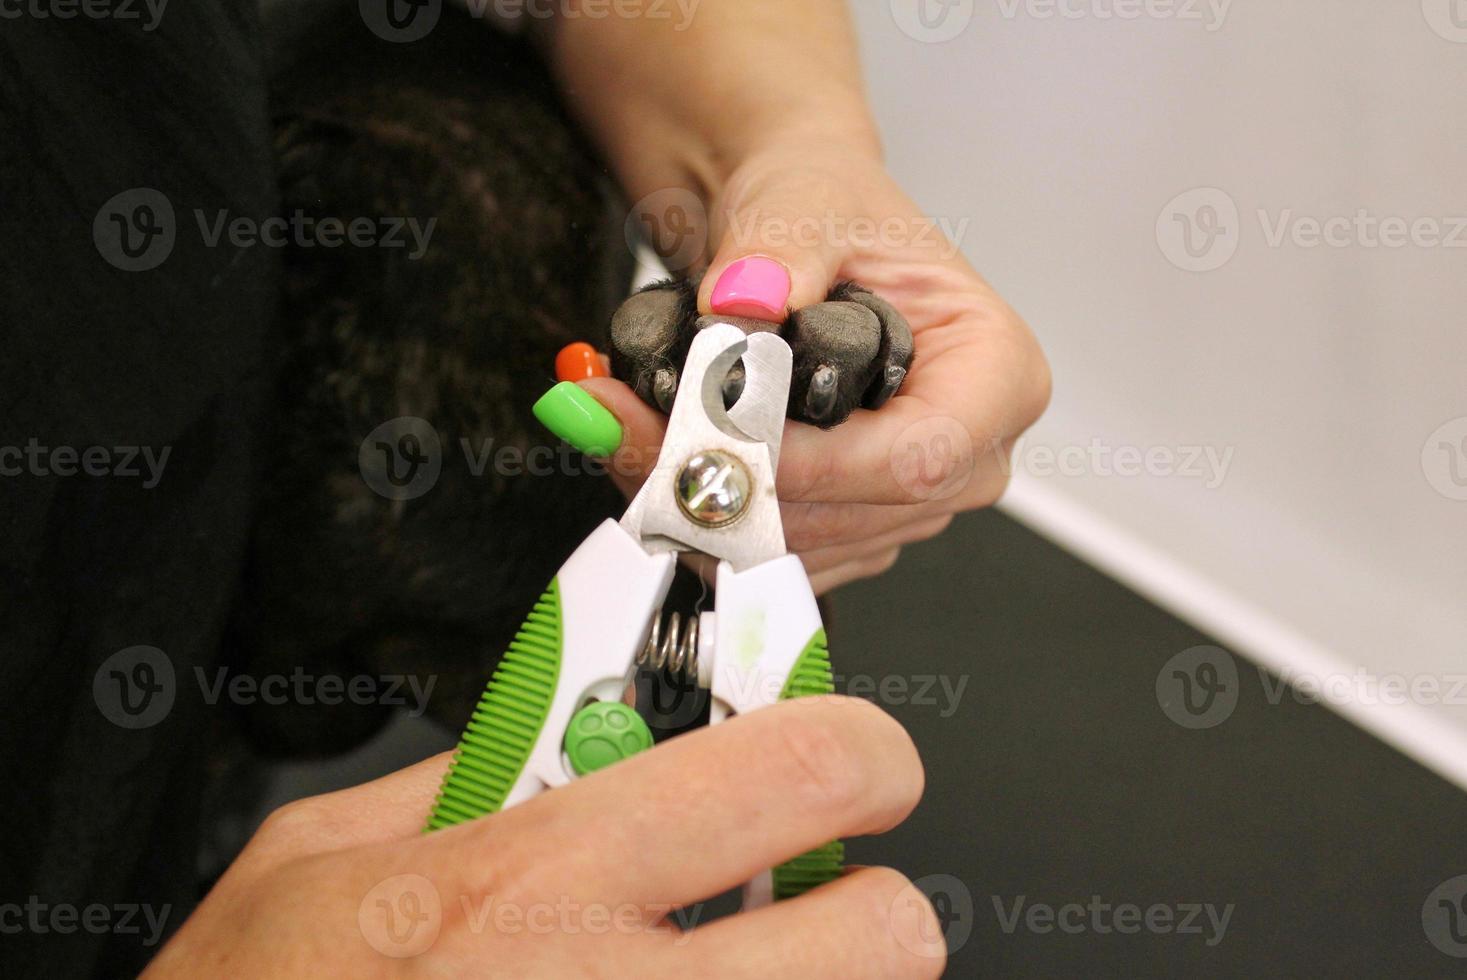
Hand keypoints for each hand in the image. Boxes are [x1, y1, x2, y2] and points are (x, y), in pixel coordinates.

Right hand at [144, 697, 943, 977]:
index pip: (786, 767)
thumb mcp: (316, 857)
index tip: (857, 756)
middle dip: (872, 905)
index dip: (859, 743)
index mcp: (525, 885)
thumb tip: (570, 723)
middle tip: (816, 901)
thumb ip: (463, 772)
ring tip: (726, 974)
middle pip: (882, 933)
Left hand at [584, 146, 1050, 593]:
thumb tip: (744, 305)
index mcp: (997, 376)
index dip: (812, 465)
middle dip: (726, 477)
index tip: (719, 434)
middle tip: (623, 418)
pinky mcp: (847, 527)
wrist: (794, 230)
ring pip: (794, 546)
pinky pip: (767, 550)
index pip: (916, 459)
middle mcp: (967, 455)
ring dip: (692, 496)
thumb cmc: (831, 211)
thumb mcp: (809, 200)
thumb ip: (781, 248)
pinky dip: (696, 509)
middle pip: (847, 516)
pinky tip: (650, 449)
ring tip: (620, 421)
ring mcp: (906, 503)